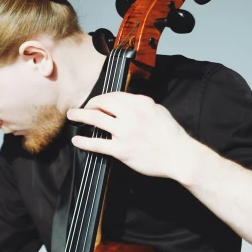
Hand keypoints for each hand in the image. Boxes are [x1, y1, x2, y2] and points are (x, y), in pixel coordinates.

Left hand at [67, 92, 200, 180]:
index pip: (116, 95)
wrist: (179, 155)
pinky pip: (98, 144)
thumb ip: (143, 106)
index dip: (103, 98)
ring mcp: (125, 132)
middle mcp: (131, 114)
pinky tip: (76, 140)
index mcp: (141, 103)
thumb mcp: (159, 112)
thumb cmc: (172, 136)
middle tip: (83, 108)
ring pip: (96, 119)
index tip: (98, 102)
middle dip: (90, 104)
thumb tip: (129, 104)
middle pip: (103, 103)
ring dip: (81, 116)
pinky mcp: (122, 150)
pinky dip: (85, 142)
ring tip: (72, 116)